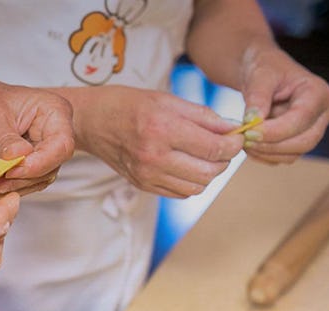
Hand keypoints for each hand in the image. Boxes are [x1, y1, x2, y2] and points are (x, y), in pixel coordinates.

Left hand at [0, 77, 75, 196]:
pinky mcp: (29, 164)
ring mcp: (41, 150)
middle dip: (23, 176)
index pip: (61, 144)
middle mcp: (52, 132)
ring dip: (15, 185)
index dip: (41, 162)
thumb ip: (7, 139)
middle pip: (52, 165)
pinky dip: (9, 188)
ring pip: (40, 179)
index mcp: (53, 112)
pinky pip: (27, 184)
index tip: (14, 170)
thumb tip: (20, 156)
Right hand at [68, 85, 242, 197]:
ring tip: (205, 156)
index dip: (234, 144)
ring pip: (197, 186)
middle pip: (209, 171)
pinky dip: (191, 181)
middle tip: (224, 147)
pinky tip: (187, 165)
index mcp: (162, 129)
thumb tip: (233, 130)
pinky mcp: (142, 185)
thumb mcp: (167, 100)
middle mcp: (154, 156)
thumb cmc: (128, 104)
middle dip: (225, 160)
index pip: (214, 148)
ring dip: (209, 173)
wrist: (91, 121)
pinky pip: (180, 192)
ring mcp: (147, 174)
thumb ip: (203, 117)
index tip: (237, 138)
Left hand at [239, 46, 328, 163]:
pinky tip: (248, 145)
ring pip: (294, 153)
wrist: (263, 74)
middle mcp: (321, 114)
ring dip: (266, 152)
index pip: (302, 118)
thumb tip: (254, 121)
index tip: (249, 132)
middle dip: (272, 145)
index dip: (276, 130)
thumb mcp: (260, 75)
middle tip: (244, 140)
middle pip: (304, 141)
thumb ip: (258, 97)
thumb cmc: (265, 68)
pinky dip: (265, 156)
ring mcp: (312, 130)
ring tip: (242, 141)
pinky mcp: (298, 141)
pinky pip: (284, 157)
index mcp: (318, 93)